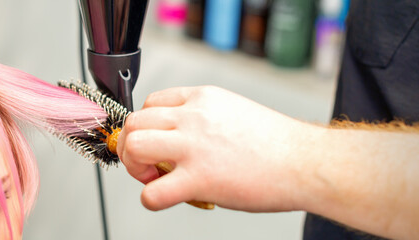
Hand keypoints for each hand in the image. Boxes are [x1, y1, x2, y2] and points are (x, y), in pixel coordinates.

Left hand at [117, 86, 314, 211]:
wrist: (308, 163)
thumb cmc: (278, 143)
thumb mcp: (233, 111)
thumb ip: (201, 118)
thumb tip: (178, 138)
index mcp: (202, 98)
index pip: (151, 102)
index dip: (146, 126)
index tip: (156, 143)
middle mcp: (194, 117)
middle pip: (135, 122)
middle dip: (132, 145)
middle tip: (147, 164)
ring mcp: (195, 146)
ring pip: (135, 146)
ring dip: (134, 166)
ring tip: (153, 178)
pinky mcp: (201, 178)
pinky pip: (153, 191)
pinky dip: (150, 199)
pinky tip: (165, 199)